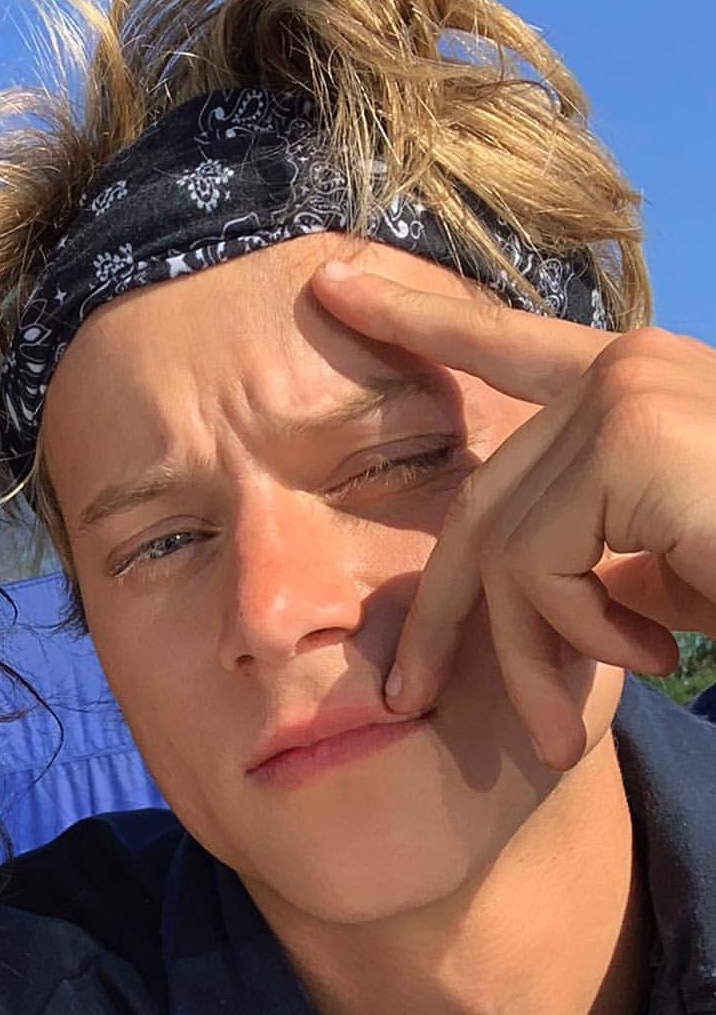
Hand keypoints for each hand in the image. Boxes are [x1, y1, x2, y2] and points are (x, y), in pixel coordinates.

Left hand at [311, 259, 715, 768]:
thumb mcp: (684, 566)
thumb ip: (597, 549)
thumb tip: (520, 587)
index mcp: (638, 389)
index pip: (504, 347)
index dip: (416, 320)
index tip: (334, 291)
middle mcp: (628, 370)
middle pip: (480, 501)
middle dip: (441, 614)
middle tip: (402, 693)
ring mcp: (630, 393)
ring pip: (497, 546)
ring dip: (526, 655)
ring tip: (561, 723)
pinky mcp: (635, 437)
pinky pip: (536, 563)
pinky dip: (574, 634)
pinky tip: (655, 652)